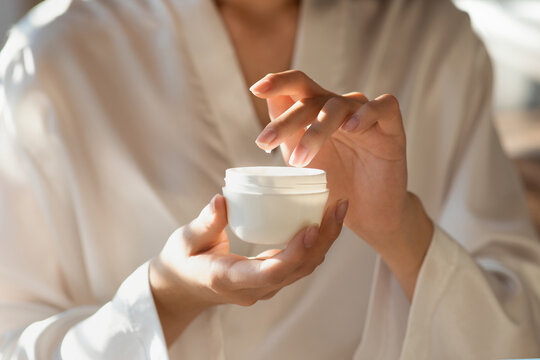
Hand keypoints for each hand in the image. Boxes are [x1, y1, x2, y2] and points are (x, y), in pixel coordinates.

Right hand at [149, 194, 347, 345]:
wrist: (182, 289)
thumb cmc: (182, 262)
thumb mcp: (185, 241)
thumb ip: (205, 223)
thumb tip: (221, 200)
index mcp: (230, 280)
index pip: (270, 273)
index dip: (295, 253)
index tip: (312, 227)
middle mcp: (253, 288)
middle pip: (298, 270)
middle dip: (323, 240)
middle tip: (338, 206)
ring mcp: (264, 287)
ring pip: (303, 269)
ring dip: (324, 241)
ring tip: (337, 209)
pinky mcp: (270, 279)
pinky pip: (298, 265)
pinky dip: (315, 244)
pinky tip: (322, 220)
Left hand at [250, 70, 432, 299]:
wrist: (367, 213)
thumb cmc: (333, 185)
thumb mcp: (303, 162)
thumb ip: (287, 135)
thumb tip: (267, 106)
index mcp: (317, 112)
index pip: (297, 86)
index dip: (278, 81)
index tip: (255, 89)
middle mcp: (341, 108)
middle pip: (312, 98)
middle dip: (286, 120)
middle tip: (264, 142)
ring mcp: (366, 116)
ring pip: (340, 105)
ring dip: (316, 129)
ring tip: (300, 159)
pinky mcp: (391, 128)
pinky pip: (383, 107)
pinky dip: (367, 113)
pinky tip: (351, 128)